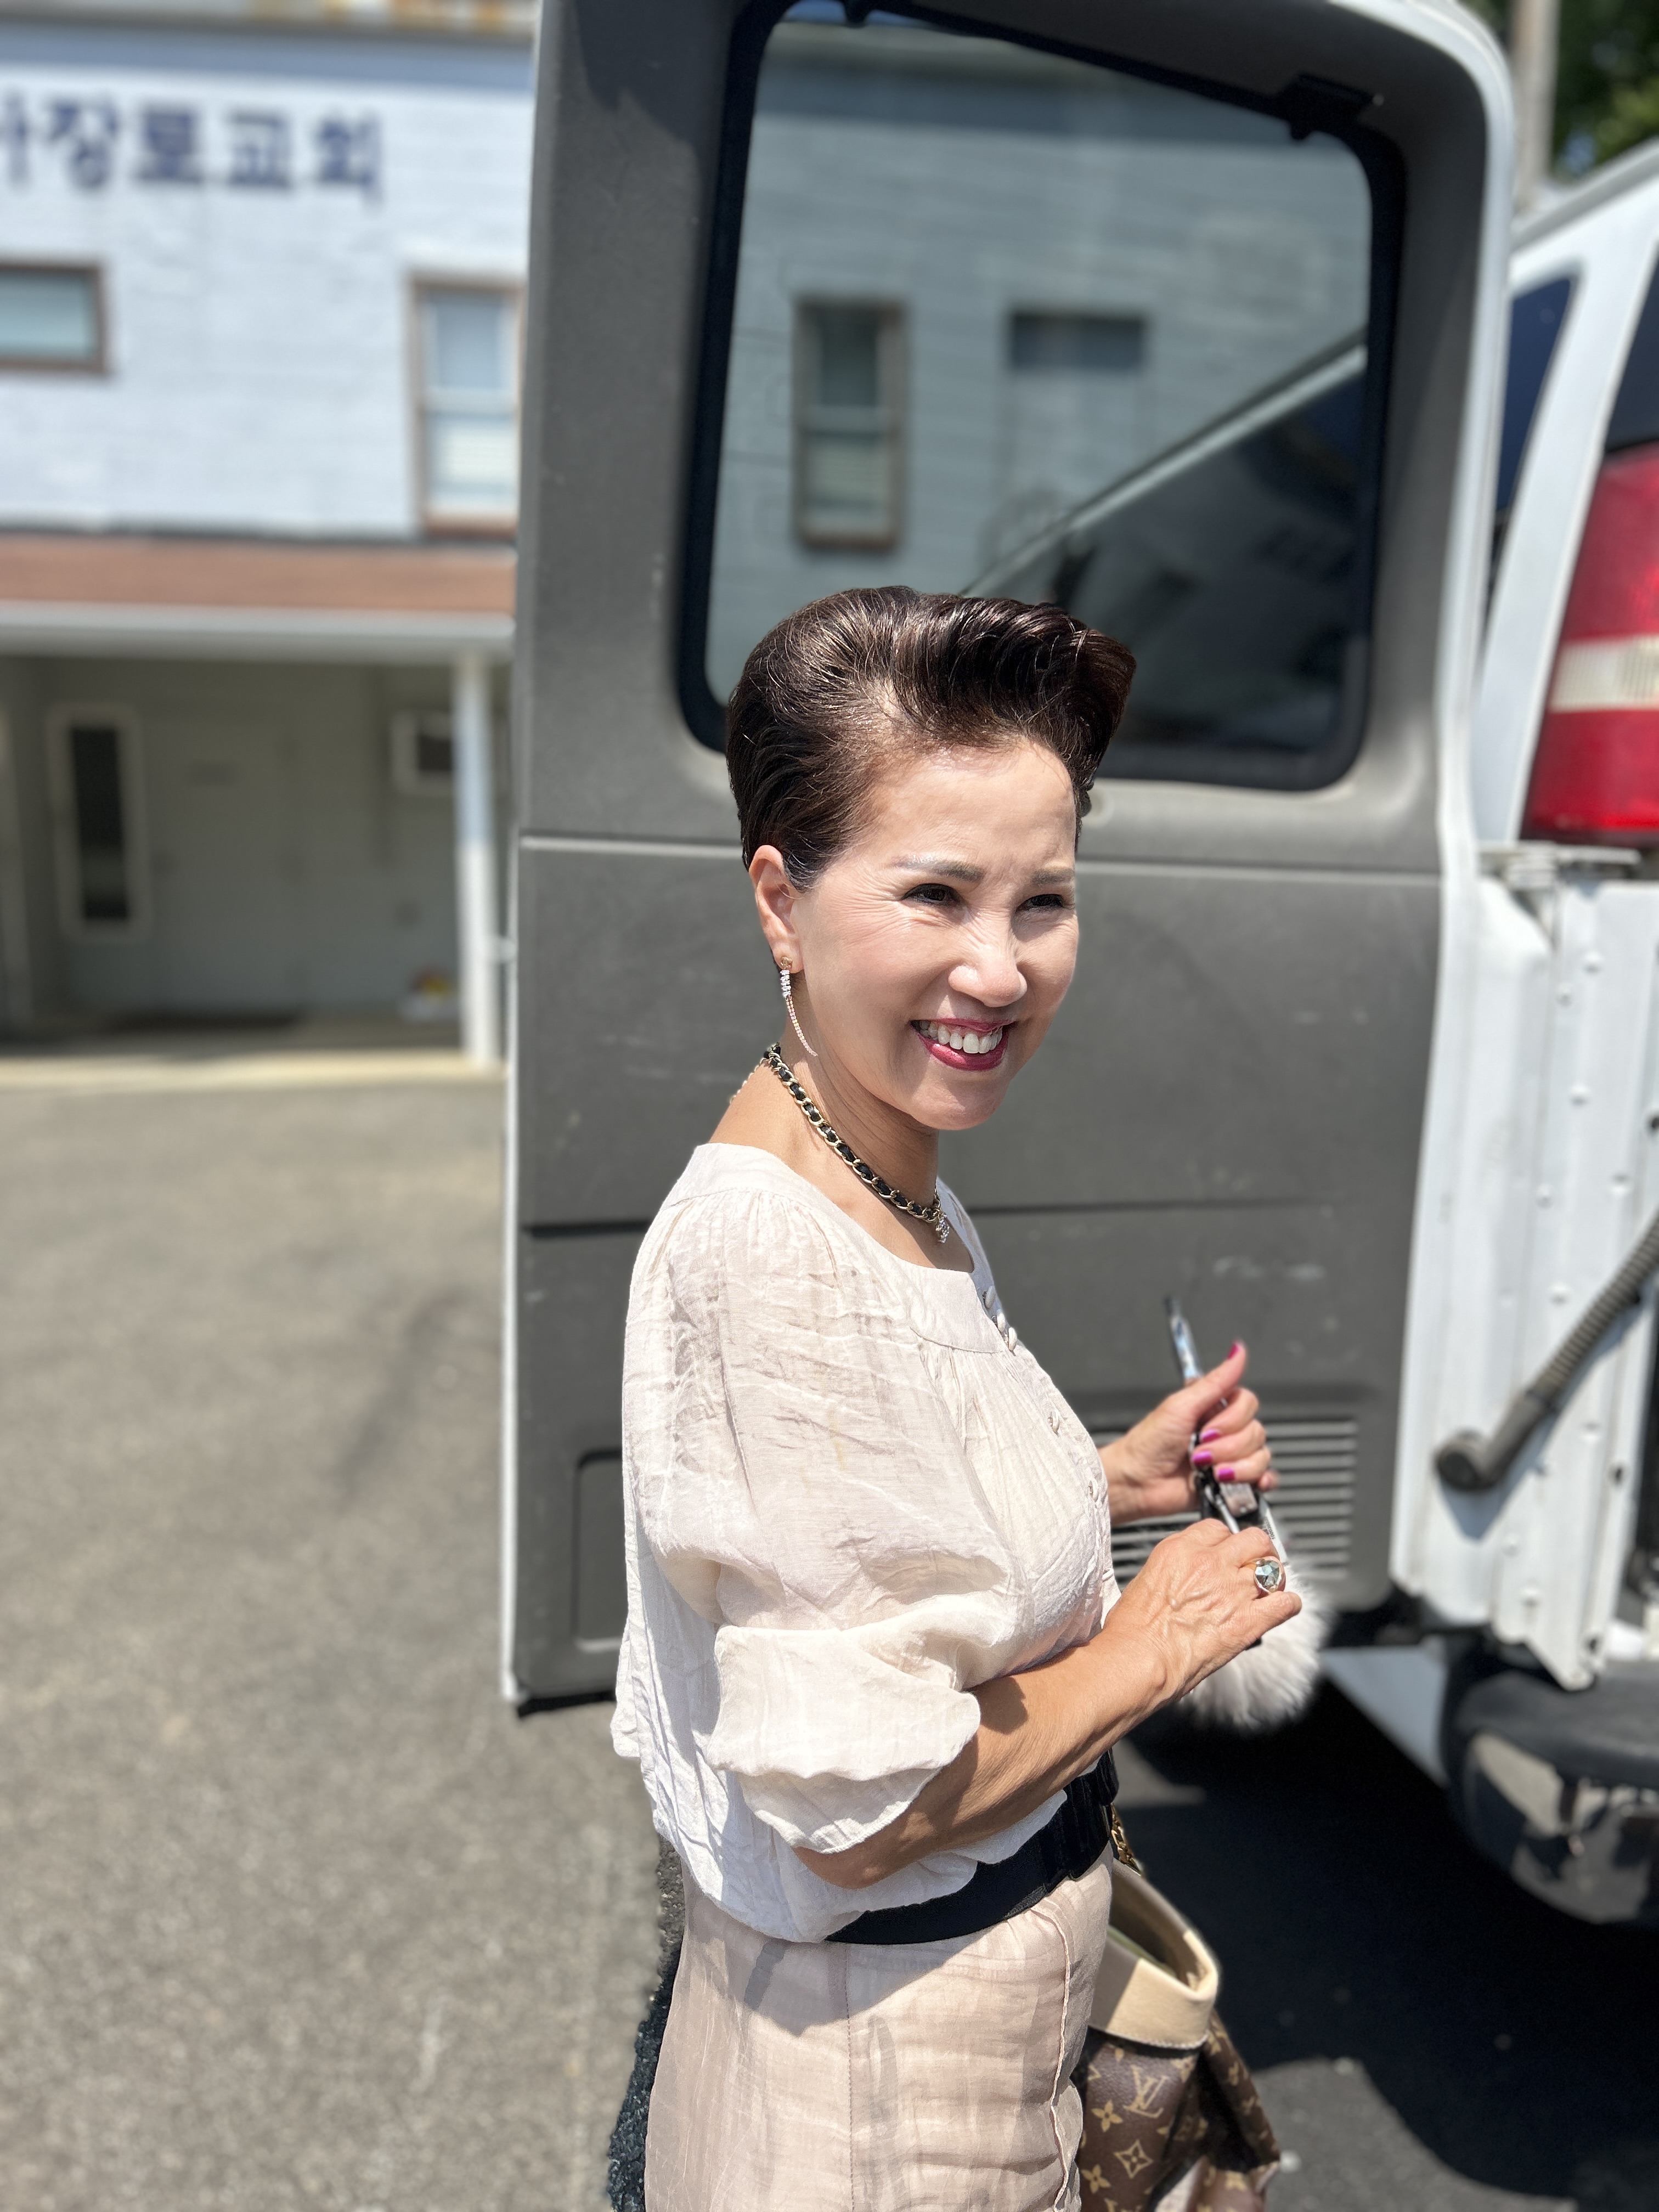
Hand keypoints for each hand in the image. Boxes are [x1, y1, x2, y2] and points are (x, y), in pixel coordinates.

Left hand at [1099, 1341, 1276, 1525]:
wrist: (1137, 1482)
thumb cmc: (1148, 1443)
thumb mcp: (1180, 1405)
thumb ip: (1215, 1381)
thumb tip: (1238, 1351)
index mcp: (1214, 1408)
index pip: (1248, 1404)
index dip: (1232, 1419)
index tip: (1206, 1430)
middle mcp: (1226, 1431)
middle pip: (1256, 1432)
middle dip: (1227, 1448)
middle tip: (1198, 1454)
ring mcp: (1231, 1457)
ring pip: (1261, 1456)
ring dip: (1235, 1467)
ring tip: (1209, 1472)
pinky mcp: (1234, 1482)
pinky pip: (1265, 1479)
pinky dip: (1257, 1481)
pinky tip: (1238, 1482)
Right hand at [1106, 1516, 1301, 1702]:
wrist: (1140, 1660)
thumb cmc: (1133, 1630)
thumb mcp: (1146, 1582)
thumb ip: (1175, 1572)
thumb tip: (1187, 1579)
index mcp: (1181, 1549)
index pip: (1218, 1528)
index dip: (1227, 1540)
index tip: (1228, 1551)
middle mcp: (1211, 1563)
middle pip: (1253, 1538)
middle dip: (1259, 1550)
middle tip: (1257, 1562)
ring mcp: (1233, 1590)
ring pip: (1273, 1568)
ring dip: (1275, 1578)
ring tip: (1272, 1587)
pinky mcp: (1250, 1621)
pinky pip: (1285, 1603)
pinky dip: (1289, 1605)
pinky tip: (1284, 1608)